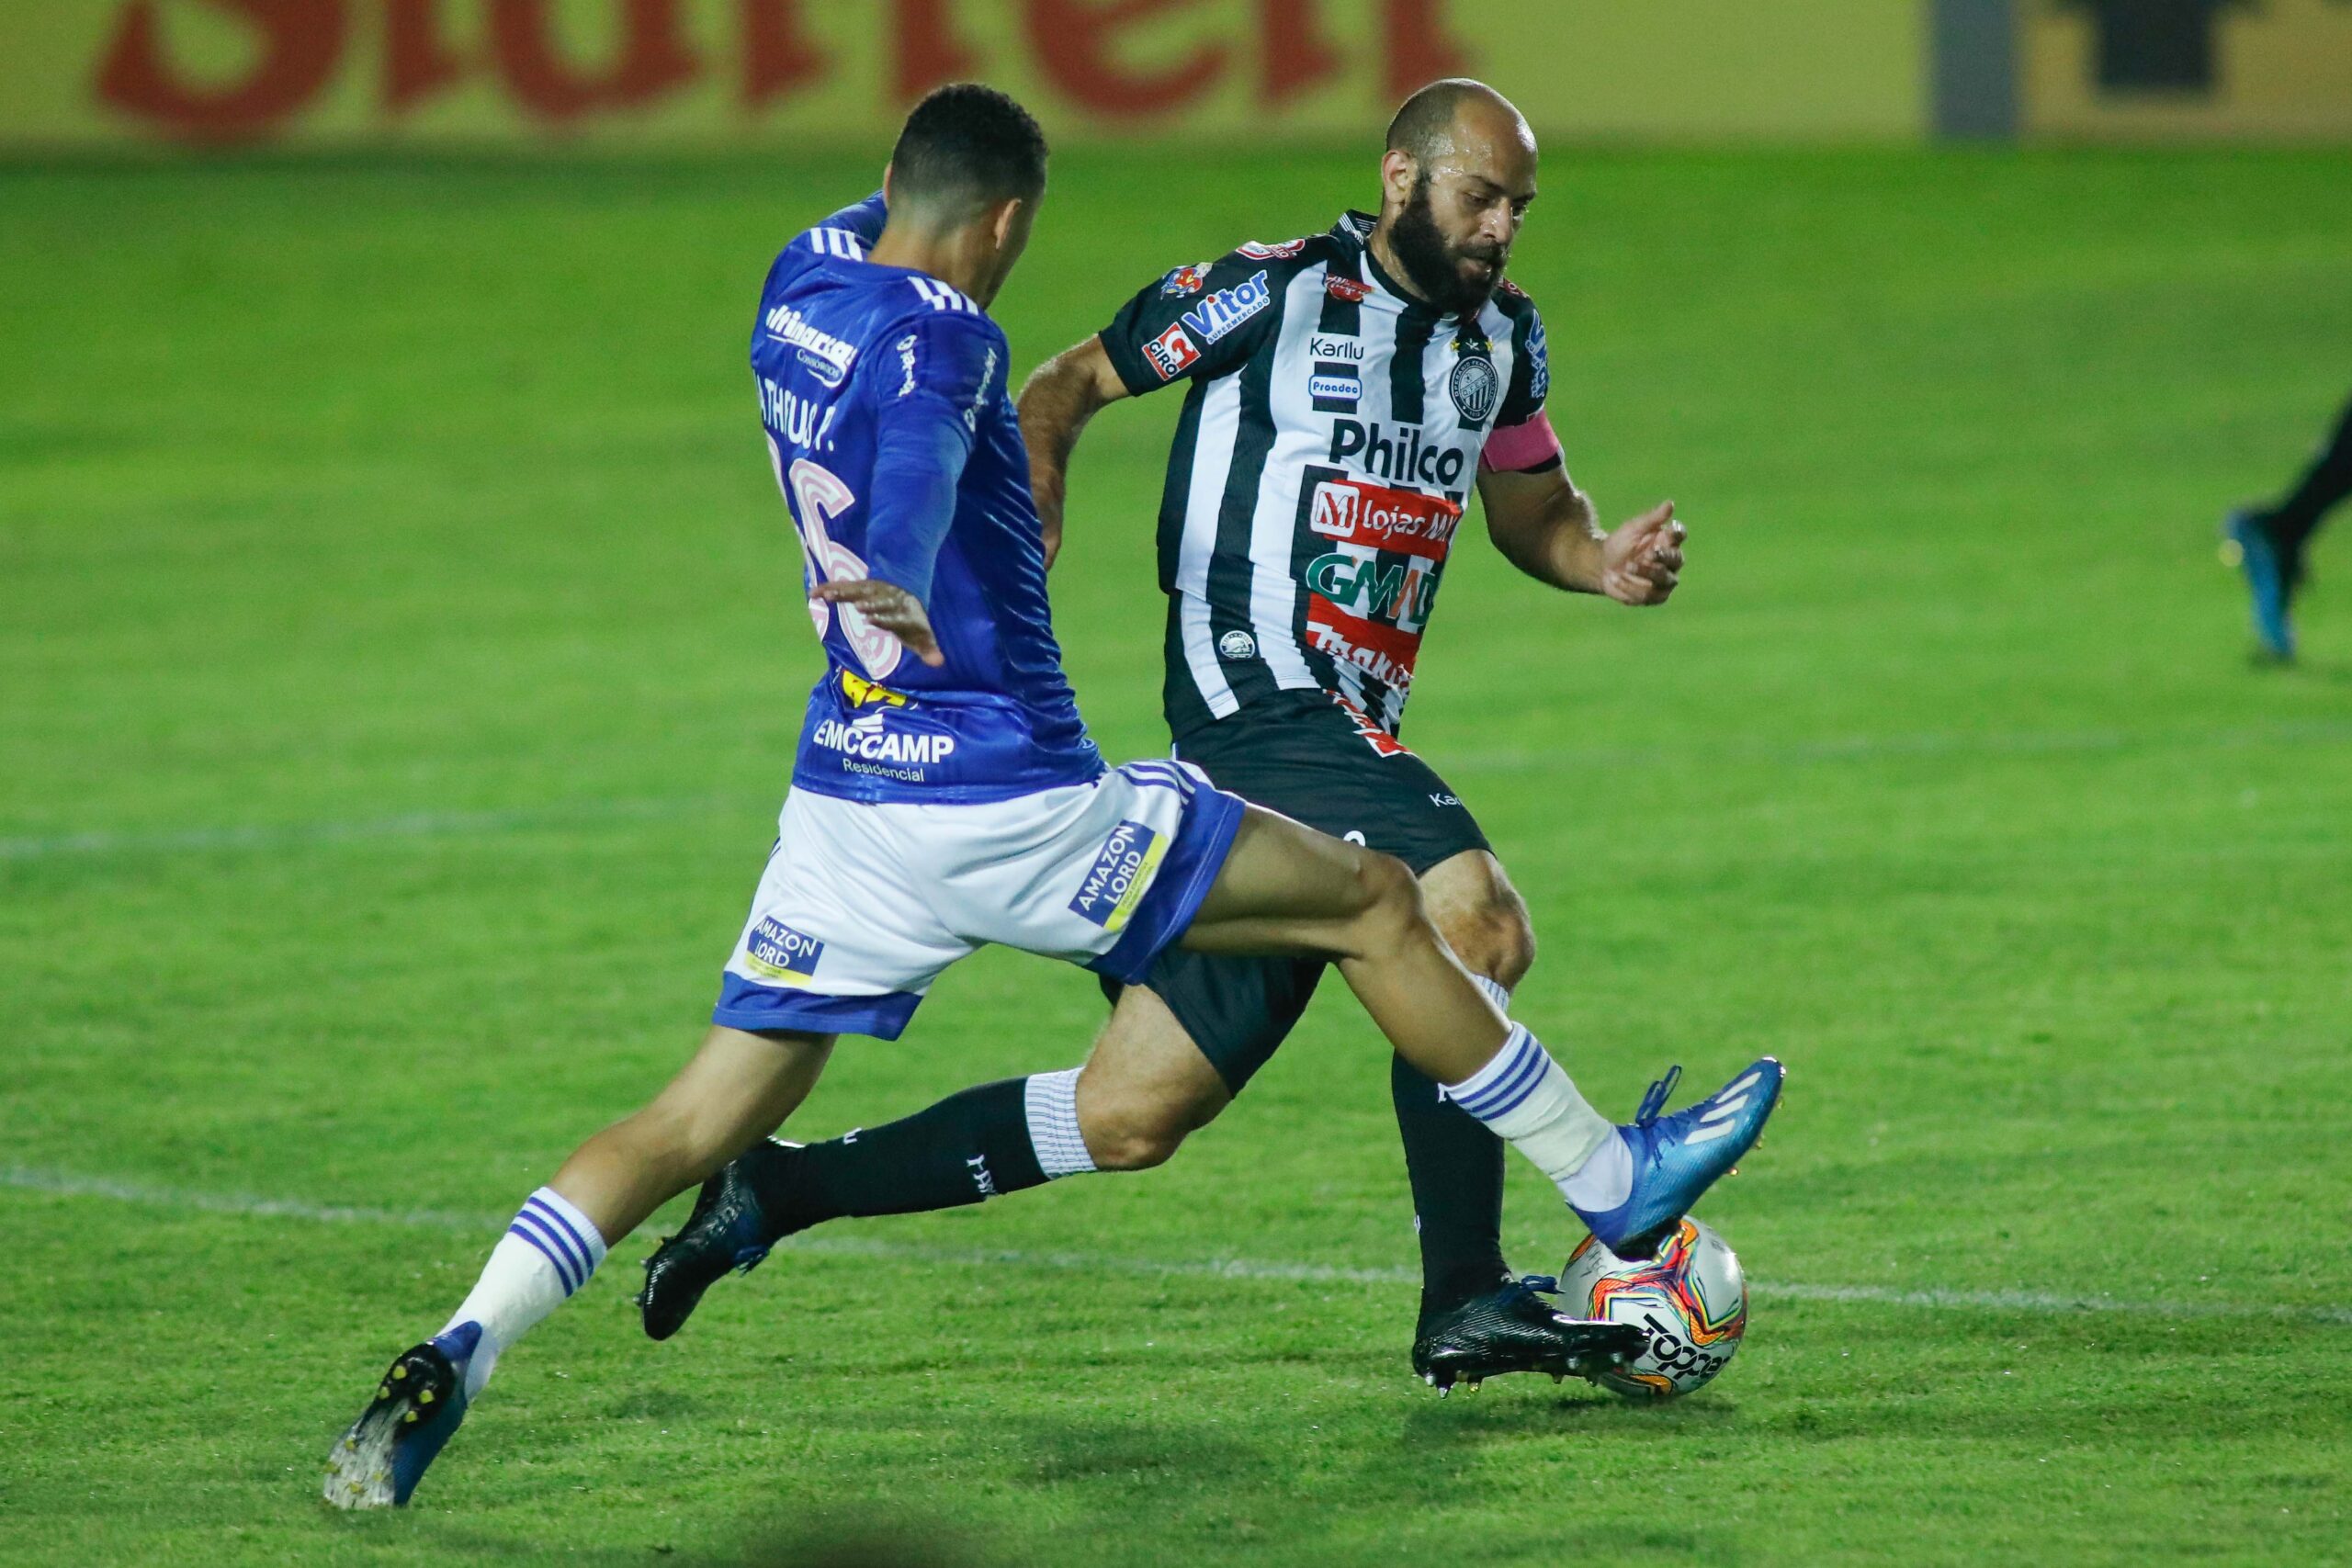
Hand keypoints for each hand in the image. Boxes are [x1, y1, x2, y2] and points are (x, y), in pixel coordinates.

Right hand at [810, 577, 944, 666]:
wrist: (907, 586)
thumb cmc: (911, 618)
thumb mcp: (920, 633)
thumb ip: (927, 647)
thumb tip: (939, 662)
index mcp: (903, 610)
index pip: (894, 615)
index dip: (885, 617)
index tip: (872, 620)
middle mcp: (887, 598)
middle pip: (877, 600)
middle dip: (869, 604)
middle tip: (858, 608)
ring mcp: (873, 590)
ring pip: (857, 590)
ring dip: (843, 592)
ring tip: (827, 596)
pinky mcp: (859, 587)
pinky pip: (843, 588)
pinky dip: (829, 589)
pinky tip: (814, 594)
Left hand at [1598, 502, 1684, 605]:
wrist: (1602, 565)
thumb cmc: (1620, 544)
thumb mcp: (1633, 528)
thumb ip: (1652, 518)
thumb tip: (1670, 504)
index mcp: (1668, 541)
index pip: (1679, 536)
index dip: (1676, 534)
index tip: (1667, 531)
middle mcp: (1671, 561)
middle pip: (1677, 559)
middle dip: (1662, 557)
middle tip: (1646, 554)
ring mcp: (1665, 580)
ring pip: (1664, 580)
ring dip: (1646, 573)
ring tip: (1628, 567)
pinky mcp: (1654, 597)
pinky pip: (1648, 595)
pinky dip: (1631, 587)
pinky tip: (1616, 579)